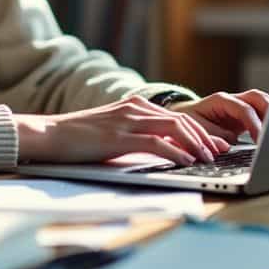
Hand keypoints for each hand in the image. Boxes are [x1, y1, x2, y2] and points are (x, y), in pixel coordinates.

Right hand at [15, 96, 230, 165]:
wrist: (50, 134)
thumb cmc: (79, 138)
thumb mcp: (114, 132)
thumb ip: (138, 136)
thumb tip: (164, 152)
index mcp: (136, 106)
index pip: (177, 117)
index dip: (200, 131)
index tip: (215, 145)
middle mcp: (136, 109)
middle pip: (182, 120)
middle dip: (205, 138)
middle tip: (218, 153)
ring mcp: (129, 121)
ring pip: (175, 128)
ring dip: (196, 145)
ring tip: (207, 159)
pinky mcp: (121, 137)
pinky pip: (157, 143)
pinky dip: (176, 152)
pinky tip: (186, 162)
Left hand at [167, 89, 268, 143]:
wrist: (181, 116)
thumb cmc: (186, 122)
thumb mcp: (193, 130)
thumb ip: (211, 136)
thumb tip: (228, 145)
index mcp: (220, 101)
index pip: (244, 109)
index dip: (254, 124)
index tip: (261, 140)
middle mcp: (232, 100)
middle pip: (258, 98)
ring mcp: (240, 106)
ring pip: (263, 103)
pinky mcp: (244, 116)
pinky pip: (261, 113)